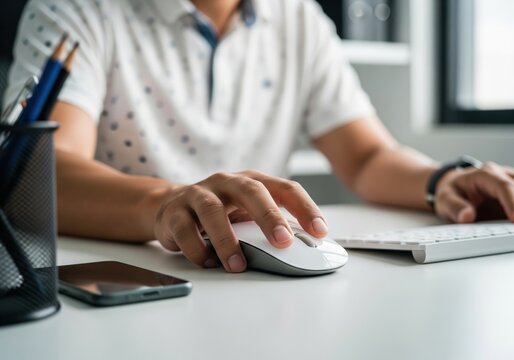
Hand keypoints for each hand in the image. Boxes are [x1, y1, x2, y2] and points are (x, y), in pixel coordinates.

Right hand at [153, 171, 327, 272]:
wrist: (171, 207)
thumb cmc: (220, 212)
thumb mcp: (247, 214)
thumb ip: (270, 226)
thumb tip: (302, 250)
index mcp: (252, 181)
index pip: (284, 189)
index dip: (304, 208)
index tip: (320, 231)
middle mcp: (226, 182)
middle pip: (250, 191)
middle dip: (269, 216)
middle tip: (282, 241)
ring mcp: (198, 194)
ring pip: (212, 210)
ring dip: (227, 239)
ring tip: (238, 264)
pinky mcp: (174, 212)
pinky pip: (184, 229)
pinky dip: (196, 249)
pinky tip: (207, 261)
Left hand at [434, 162, 513, 222]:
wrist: (454, 186)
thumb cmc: (451, 191)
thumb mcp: (444, 199)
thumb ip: (454, 207)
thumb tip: (467, 216)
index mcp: (485, 175)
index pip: (503, 186)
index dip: (512, 202)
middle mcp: (502, 175)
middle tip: (513, 229)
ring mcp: (512, 182)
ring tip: (512, 229)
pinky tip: (512, 227)